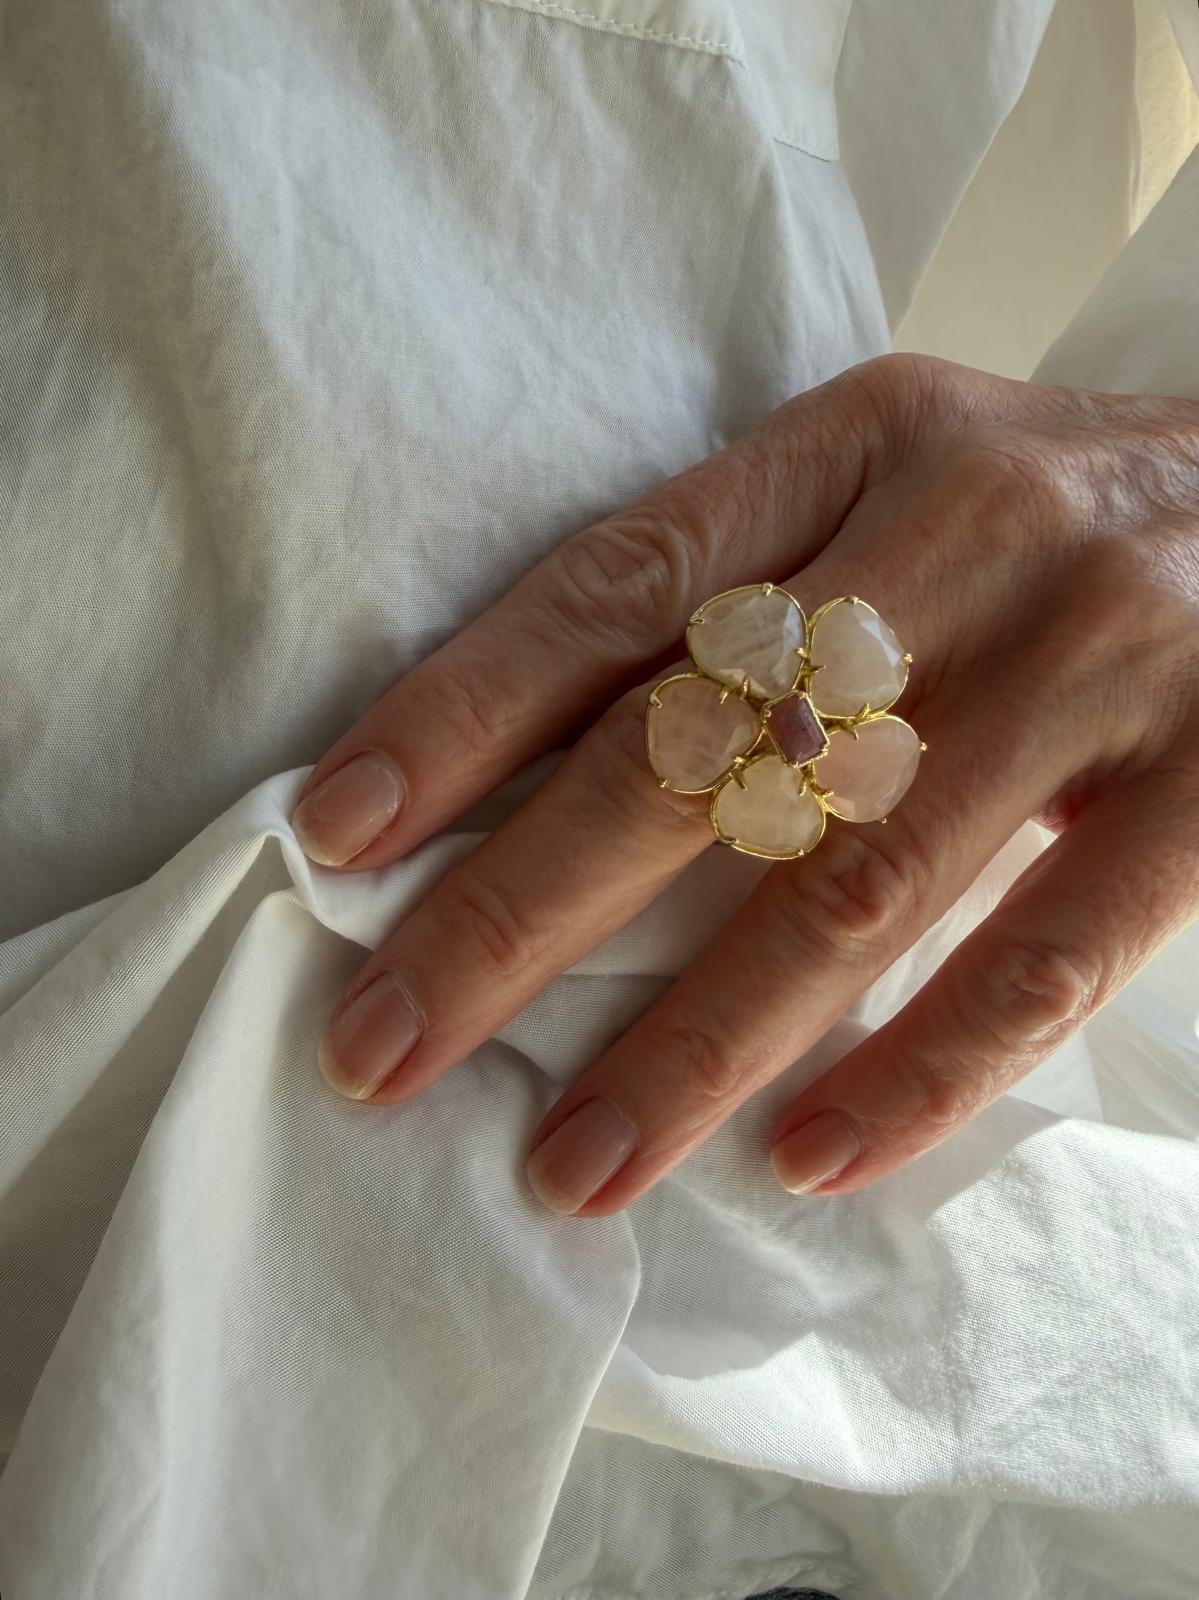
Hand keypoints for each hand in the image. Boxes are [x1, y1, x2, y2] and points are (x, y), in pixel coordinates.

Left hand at [291, 355, 1198, 1214]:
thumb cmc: (1043, 521)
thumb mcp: (892, 494)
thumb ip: (744, 606)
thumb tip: (524, 791)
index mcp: (860, 441)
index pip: (616, 585)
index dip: (461, 714)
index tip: (336, 839)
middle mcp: (969, 531)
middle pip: (701, 747)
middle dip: (519, 914)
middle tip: (386, 1048)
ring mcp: (1100, 657)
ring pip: (855, 877)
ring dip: (695, 1041)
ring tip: (573, 1162)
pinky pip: (1045, 954)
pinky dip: (918, 1070)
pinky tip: (805, 1158)